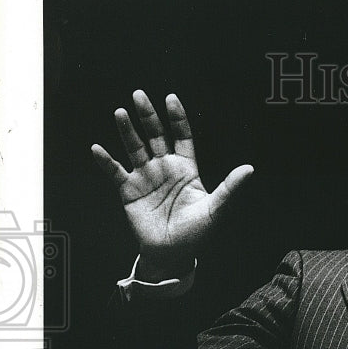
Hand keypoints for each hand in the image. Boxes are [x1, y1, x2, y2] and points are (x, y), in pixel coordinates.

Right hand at [92, 91, 252, 280]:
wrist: (173, 253)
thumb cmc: (197, 232)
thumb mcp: (216, 208)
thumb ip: (230, 187)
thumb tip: (250, 169)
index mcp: (186, 168)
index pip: (182, 136)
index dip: (177, 118)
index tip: (171, 98)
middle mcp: (164, 168)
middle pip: (155, 135)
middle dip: (148, 116)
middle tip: (139, 95)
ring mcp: (145, 177)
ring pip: (135, 148)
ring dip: (127, 131)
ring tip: (121, 112)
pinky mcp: (129, 191)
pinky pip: (115, 172)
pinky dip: (106, 161)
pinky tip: (97, 148)